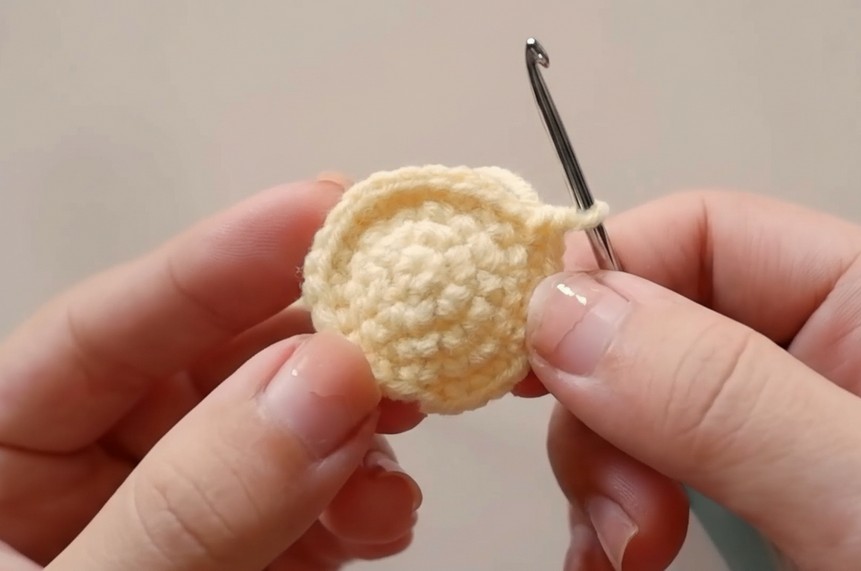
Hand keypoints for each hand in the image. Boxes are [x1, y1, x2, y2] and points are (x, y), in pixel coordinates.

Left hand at [0, 179, 424, 570]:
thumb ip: (190, 501)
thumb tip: (323, 384)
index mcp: (5, 462)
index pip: (107, 330)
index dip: (216, 262)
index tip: (321, 209)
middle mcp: (98, 478)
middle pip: (218, 370)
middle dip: (316, 344)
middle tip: (400, 314)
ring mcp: (184, 525)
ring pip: (282, 438)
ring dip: (357, 429)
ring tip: (404, 421)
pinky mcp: (251, 565)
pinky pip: (312, 516)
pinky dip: (361, 506)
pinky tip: (385, 511)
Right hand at [523, 190, 860, 569]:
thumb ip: (731, 402)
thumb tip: (567, 316)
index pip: (712, 238)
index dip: (609, 273)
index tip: (533, 353)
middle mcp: (845, 370)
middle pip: (663, 331)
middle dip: (610, 410)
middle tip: (624, 518)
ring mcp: (801, 449)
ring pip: (648, 414)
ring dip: (607, 476)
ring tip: (626, 556)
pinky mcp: (774, 518)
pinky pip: (664, 485)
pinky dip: (621, 520)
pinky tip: (624, 560)